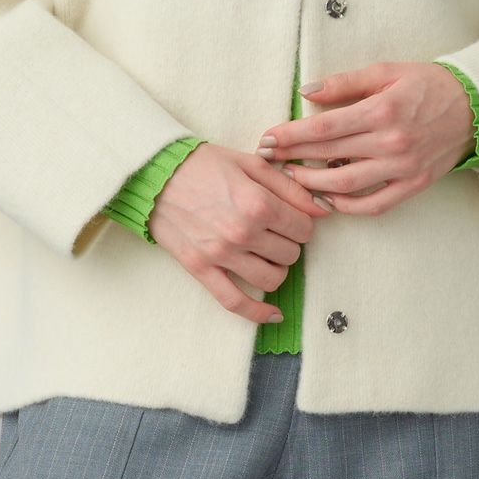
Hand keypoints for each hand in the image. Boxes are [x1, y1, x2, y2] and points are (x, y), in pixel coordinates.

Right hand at [147, 142, 335, 324]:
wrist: (155, 174)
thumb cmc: (204, 164)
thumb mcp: (251, 163)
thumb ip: (289, 187)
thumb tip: (323, 209)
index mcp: (258, 203)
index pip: (304, 228)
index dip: (303, 222)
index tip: (293, 217)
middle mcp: (242, 232)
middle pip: (291, 254)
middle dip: (289, 242)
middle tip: (276, 230)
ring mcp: (221, 255)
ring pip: (272, 279)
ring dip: (276, 268)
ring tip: (267, 254)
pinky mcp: (201, 269)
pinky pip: (235, 302)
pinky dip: (258, 313)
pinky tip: (273, 315)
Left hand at [253, 62, 474, 215]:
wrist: (475, 107)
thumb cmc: (428, 85)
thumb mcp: (387, 71)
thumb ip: (345, 82)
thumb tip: (306, 92)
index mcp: (381, 110)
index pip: (323, 128)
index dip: (290, 135)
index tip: (267, 138)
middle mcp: (390, 142)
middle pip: (328, 155)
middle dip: (292, 157)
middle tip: (267, 158)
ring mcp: (402, 167)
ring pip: (346, 185)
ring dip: (312, 184)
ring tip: (292, 177)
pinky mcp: (413, 185)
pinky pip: (374, 204)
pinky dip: (347, 206)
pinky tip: (327, 199)